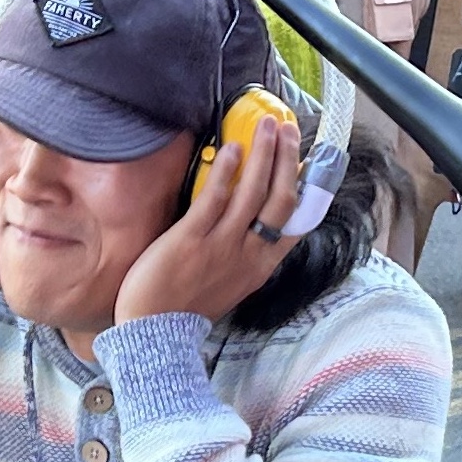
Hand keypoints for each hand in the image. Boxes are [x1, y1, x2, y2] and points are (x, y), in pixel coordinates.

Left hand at [114, 116, 304, 329]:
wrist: (155, 335)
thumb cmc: (185, 311)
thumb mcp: (230, 287)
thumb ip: (243, 259)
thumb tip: (249, 230)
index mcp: (259, 267)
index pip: (295, 224)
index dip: (305, 189)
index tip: (306, 162)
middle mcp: (248, 255)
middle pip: (280, 199)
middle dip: (287, 160)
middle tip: (287, 130)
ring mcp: (222, 246)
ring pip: (253, 193)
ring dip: (263, 154)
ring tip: (265, 125)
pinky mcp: (191, 238)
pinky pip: (215, 198)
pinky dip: (226, 170)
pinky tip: (231, 148)